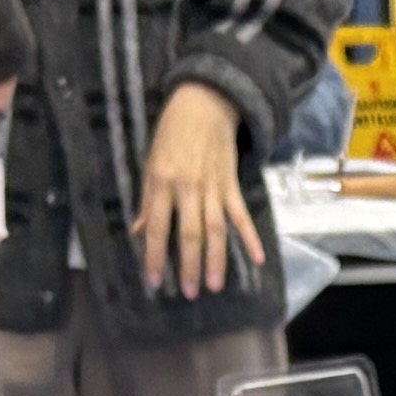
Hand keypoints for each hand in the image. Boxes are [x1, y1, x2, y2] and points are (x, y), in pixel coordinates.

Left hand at [135, 81, 265, 297]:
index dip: (154, 256)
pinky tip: (257, 259)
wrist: (205, 103)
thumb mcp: (151, 161)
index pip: (156, 226)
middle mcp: (188, 188)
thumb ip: (147, 198)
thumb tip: (138, 230)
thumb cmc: (172, 132)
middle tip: (189, 293)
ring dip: (216, 260)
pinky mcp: (231, 184)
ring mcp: (213, 188)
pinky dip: (250, 237)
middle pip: (190, 234)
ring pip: (215, 230)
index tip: (154, 281)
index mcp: (162, 181)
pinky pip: (241, 215)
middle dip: (189, 266)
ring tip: (215, 286)